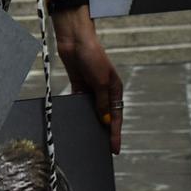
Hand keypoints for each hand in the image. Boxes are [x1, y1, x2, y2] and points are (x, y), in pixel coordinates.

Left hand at [53, 7, 124, 153]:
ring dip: (90, 122)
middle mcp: (104, 91)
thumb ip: (102, 102)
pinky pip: (79, 103)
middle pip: (105, 116)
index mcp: (115, 89)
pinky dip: (78, 111)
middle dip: (104, 131)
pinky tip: (74, 122)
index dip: (115, 133)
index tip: (114, 149)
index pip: (116, 116)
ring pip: (91, 111)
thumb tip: (105, 121)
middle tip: (102, 149)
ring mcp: (91, 89)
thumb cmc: (92, 57)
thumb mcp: (100, 82)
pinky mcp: (79, 86)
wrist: (75, 41)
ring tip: (87, 138)